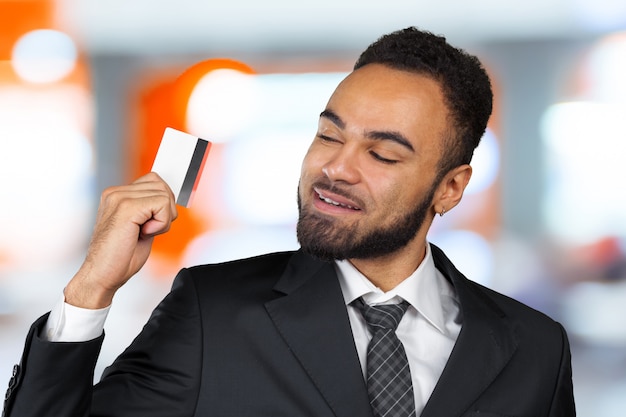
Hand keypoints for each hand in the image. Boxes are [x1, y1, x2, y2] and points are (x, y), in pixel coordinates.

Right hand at [64, 173, 177, 308]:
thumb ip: (151, 210)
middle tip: (149, 229)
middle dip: (165, 211)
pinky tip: (144, 234)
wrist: (102, 276)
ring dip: (163, 219)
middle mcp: (116, 193)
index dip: (162, 203)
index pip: (155, 181)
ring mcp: (119, 198)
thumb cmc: (119, 257)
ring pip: (164, 195)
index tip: (153, 222)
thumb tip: (169, 200)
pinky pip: (162, 204)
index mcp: (117, 195)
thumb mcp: (141, 226)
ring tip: (144, 232)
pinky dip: (161, 223)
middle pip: (162, 186)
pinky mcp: (126, 207)